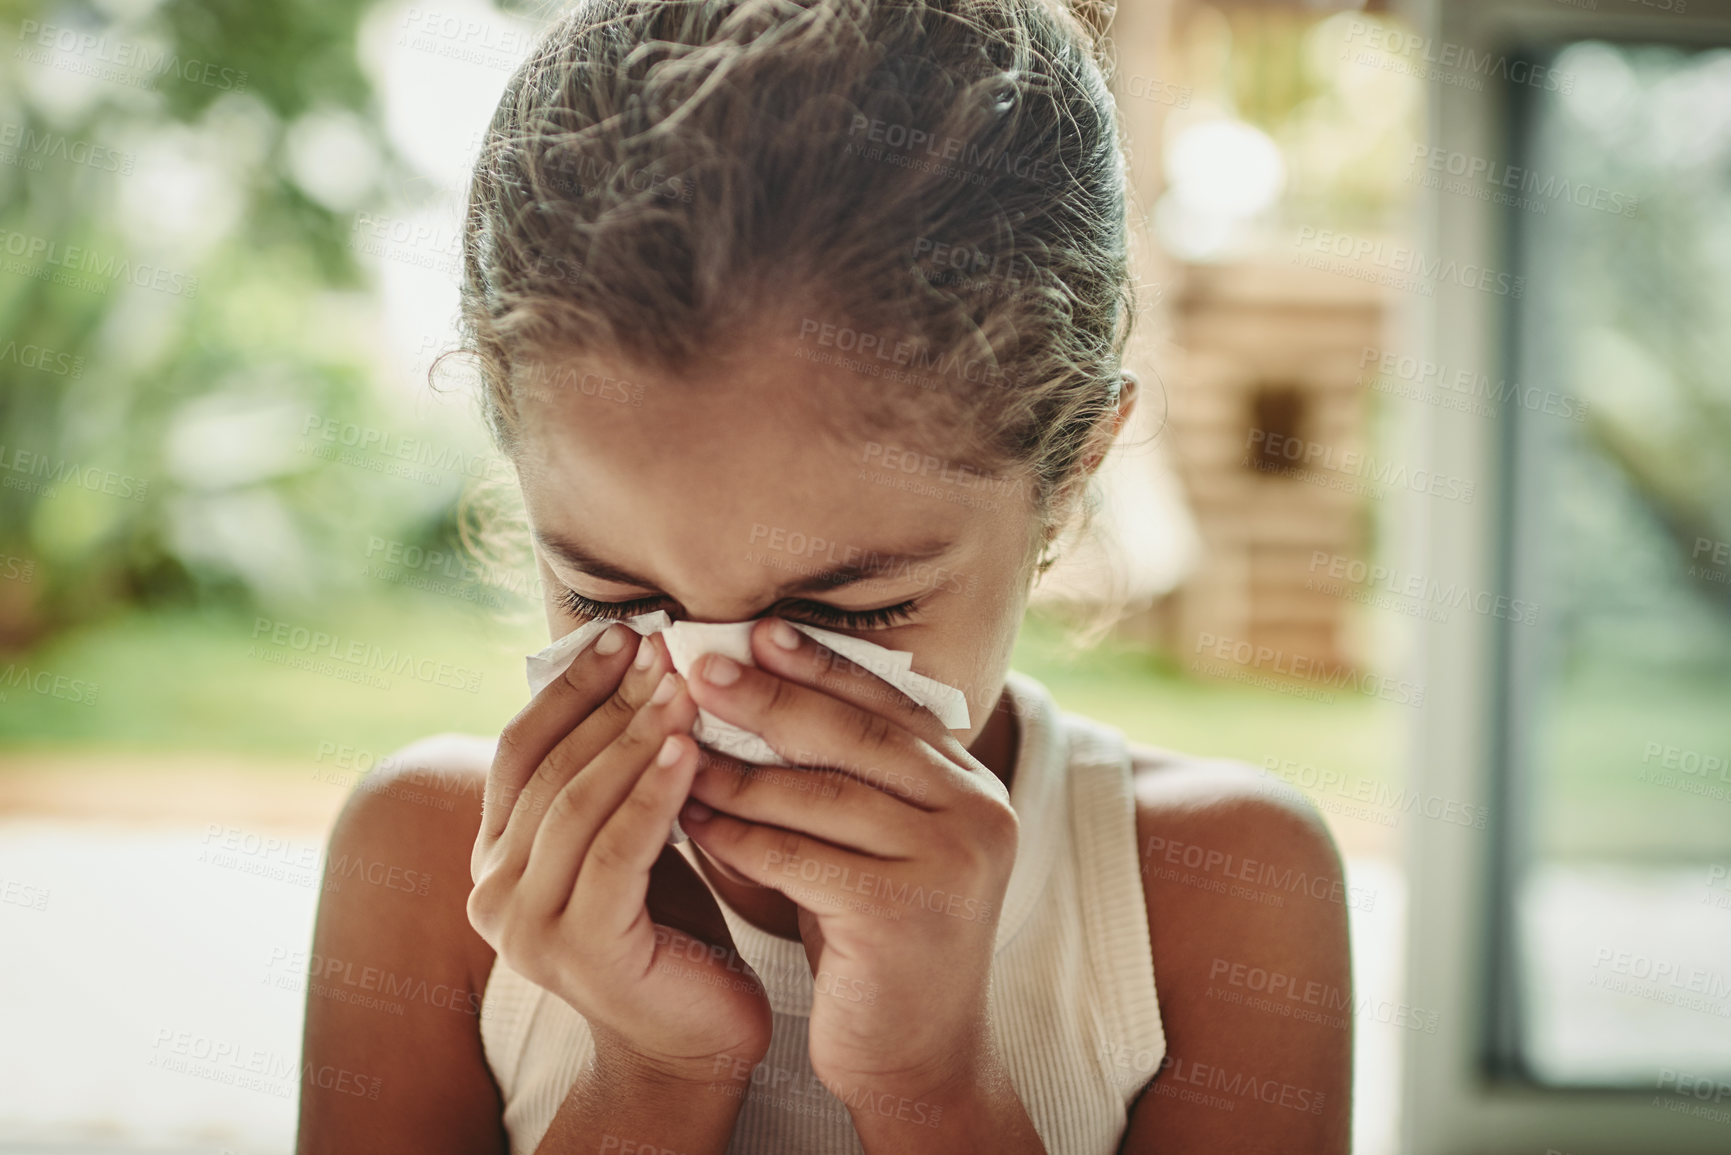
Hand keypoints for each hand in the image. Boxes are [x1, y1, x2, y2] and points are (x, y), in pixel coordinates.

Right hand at [466, 624, 772, 1086]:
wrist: (692, 1039)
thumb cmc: (670, 929)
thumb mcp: (629, 837)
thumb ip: (610, 776)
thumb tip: (639, 668)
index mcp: (495, 854)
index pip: (521, 748)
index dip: (569, 686)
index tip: (624, 632)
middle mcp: (491, 888)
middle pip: (551, 767)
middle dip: (609, 700)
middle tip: (662, 648)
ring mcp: (526, 924)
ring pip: (579, 803)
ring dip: (632, 736)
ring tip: (681, 687)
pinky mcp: (579, 947)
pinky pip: (618, 850)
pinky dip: (653, 794)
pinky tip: (688, 750)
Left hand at [679, 619, 1018, 1106]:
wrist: (916, 1058)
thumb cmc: (875, 942)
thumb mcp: (870, 847)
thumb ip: (841, 778)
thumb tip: (753, 688)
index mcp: (973, 788)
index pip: (893, 707)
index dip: (825, 665)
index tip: (760, 631)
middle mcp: (978, 815)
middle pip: (859, 736)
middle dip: (774, 697)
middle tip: (703, 669)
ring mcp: (950, 863)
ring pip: (823, 793)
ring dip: (739, 768)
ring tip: (674, 745)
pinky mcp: (904, 911)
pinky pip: (798, 854)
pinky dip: (738, 834)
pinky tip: (691, 818)